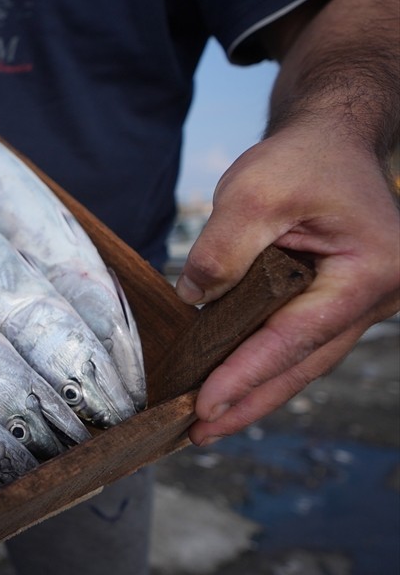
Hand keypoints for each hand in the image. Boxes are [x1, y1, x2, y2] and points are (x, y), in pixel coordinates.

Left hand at [176, 123, 399, 445]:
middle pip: (305, 363)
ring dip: (256, 392)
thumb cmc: (303, 159)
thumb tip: (195, 300)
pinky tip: (230, 387)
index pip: (297, 337)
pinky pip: (299, 343)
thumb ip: (224, 249)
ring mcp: (362, 303)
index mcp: (372, 270)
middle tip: (199, 434)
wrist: (333, 140)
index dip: (247, 375)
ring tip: (207, 425)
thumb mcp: (255, 190)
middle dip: (250, 402)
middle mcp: (378, 296)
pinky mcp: (338, 302)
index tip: (205, 408)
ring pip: (304, 360)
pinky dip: (264, 366)